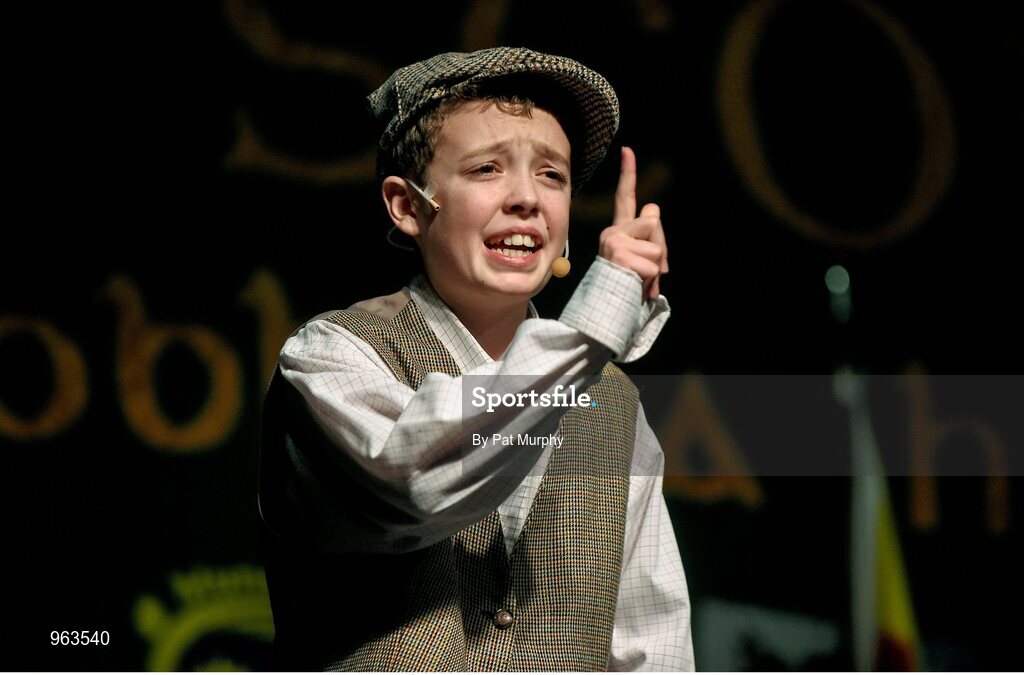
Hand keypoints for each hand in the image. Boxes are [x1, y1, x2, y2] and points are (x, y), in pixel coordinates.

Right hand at [599, 147, 668, 300]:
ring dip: (656, 266)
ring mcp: (614, 242)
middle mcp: (612, 232)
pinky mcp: (619, 254)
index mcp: (618, 231)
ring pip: (656, 245)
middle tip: (644, 271)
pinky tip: (636, 285)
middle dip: (659, 247)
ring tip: (638, 280)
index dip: (628, 172)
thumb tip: (653, 209)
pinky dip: (651, 278)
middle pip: (654, 222)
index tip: (628, 149)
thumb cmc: (627, 288)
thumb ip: (651, 236)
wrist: (609, 312)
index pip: (626, 197)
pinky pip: (654, 263)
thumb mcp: (643, 259)